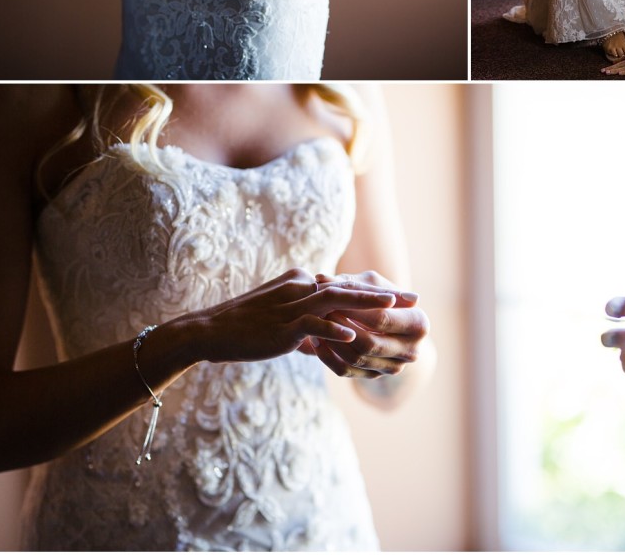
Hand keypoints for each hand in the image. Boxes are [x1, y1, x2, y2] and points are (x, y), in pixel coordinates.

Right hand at [192, 268, 401, 363]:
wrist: (210, 331)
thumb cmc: (245, 330)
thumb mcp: (281, 323)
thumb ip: (304, 328)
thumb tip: (321, 342)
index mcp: (302, 282)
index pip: (345, 285)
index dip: (376, 290)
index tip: (405, 295)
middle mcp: (300, 287)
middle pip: (348, 288)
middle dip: (383, 293)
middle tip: (414, 297)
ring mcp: (290, 304)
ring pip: (334, 300)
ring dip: (365, 304)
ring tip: (392, 307)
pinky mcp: (280, 325)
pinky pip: (311, 325)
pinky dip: (332, 330)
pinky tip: (353, 337)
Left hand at [304, 271, 428, 378]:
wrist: (386, 322)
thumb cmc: (377, 295)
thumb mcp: (369, 284)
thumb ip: (346, 282)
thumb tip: (320, 278)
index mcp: (419, 324)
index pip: (382, 318)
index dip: (354, 308)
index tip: (331, 297)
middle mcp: (412, 350)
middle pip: (370, 343)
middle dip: (342, 327)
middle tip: (322, 311)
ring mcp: (394, 368)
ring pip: (357, 359)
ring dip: (333, 341)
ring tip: (317, 323)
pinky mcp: (376, 377)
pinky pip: (347, 372)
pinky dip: (329, 357)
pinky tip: (317, 340)